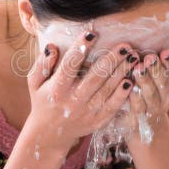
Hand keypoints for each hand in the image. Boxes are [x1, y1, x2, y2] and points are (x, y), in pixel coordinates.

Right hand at [25, 31, 138, 152]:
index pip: (70, 65)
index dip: (80, 48)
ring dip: (122, 72)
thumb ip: (42, 64)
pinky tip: (132, 80)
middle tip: (125, 45)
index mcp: (57, 88)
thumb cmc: (43, 102)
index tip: (91, 33)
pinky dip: (123, 94)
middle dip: (112, 59)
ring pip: (107, 89)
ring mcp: (87, 112)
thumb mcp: (35, 83)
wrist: (49, 135)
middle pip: (95, 76)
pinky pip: (113, 106)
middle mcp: (73, 100)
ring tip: (134, 57)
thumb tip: (52, 46)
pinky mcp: (97, 121)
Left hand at [127, 35, 168, 130]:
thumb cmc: (153, 90)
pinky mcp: (140, 117)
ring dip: (145, 81)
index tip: (165, 52)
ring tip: (138, 69)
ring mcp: (154, 108)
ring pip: (151, 94)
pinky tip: (129, 86)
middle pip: (164, 83)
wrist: (145, 123)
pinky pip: (138, 106)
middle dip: (157, 69)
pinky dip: (134, 97)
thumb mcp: (165, 73)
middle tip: (149, 57)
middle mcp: (167, 97)